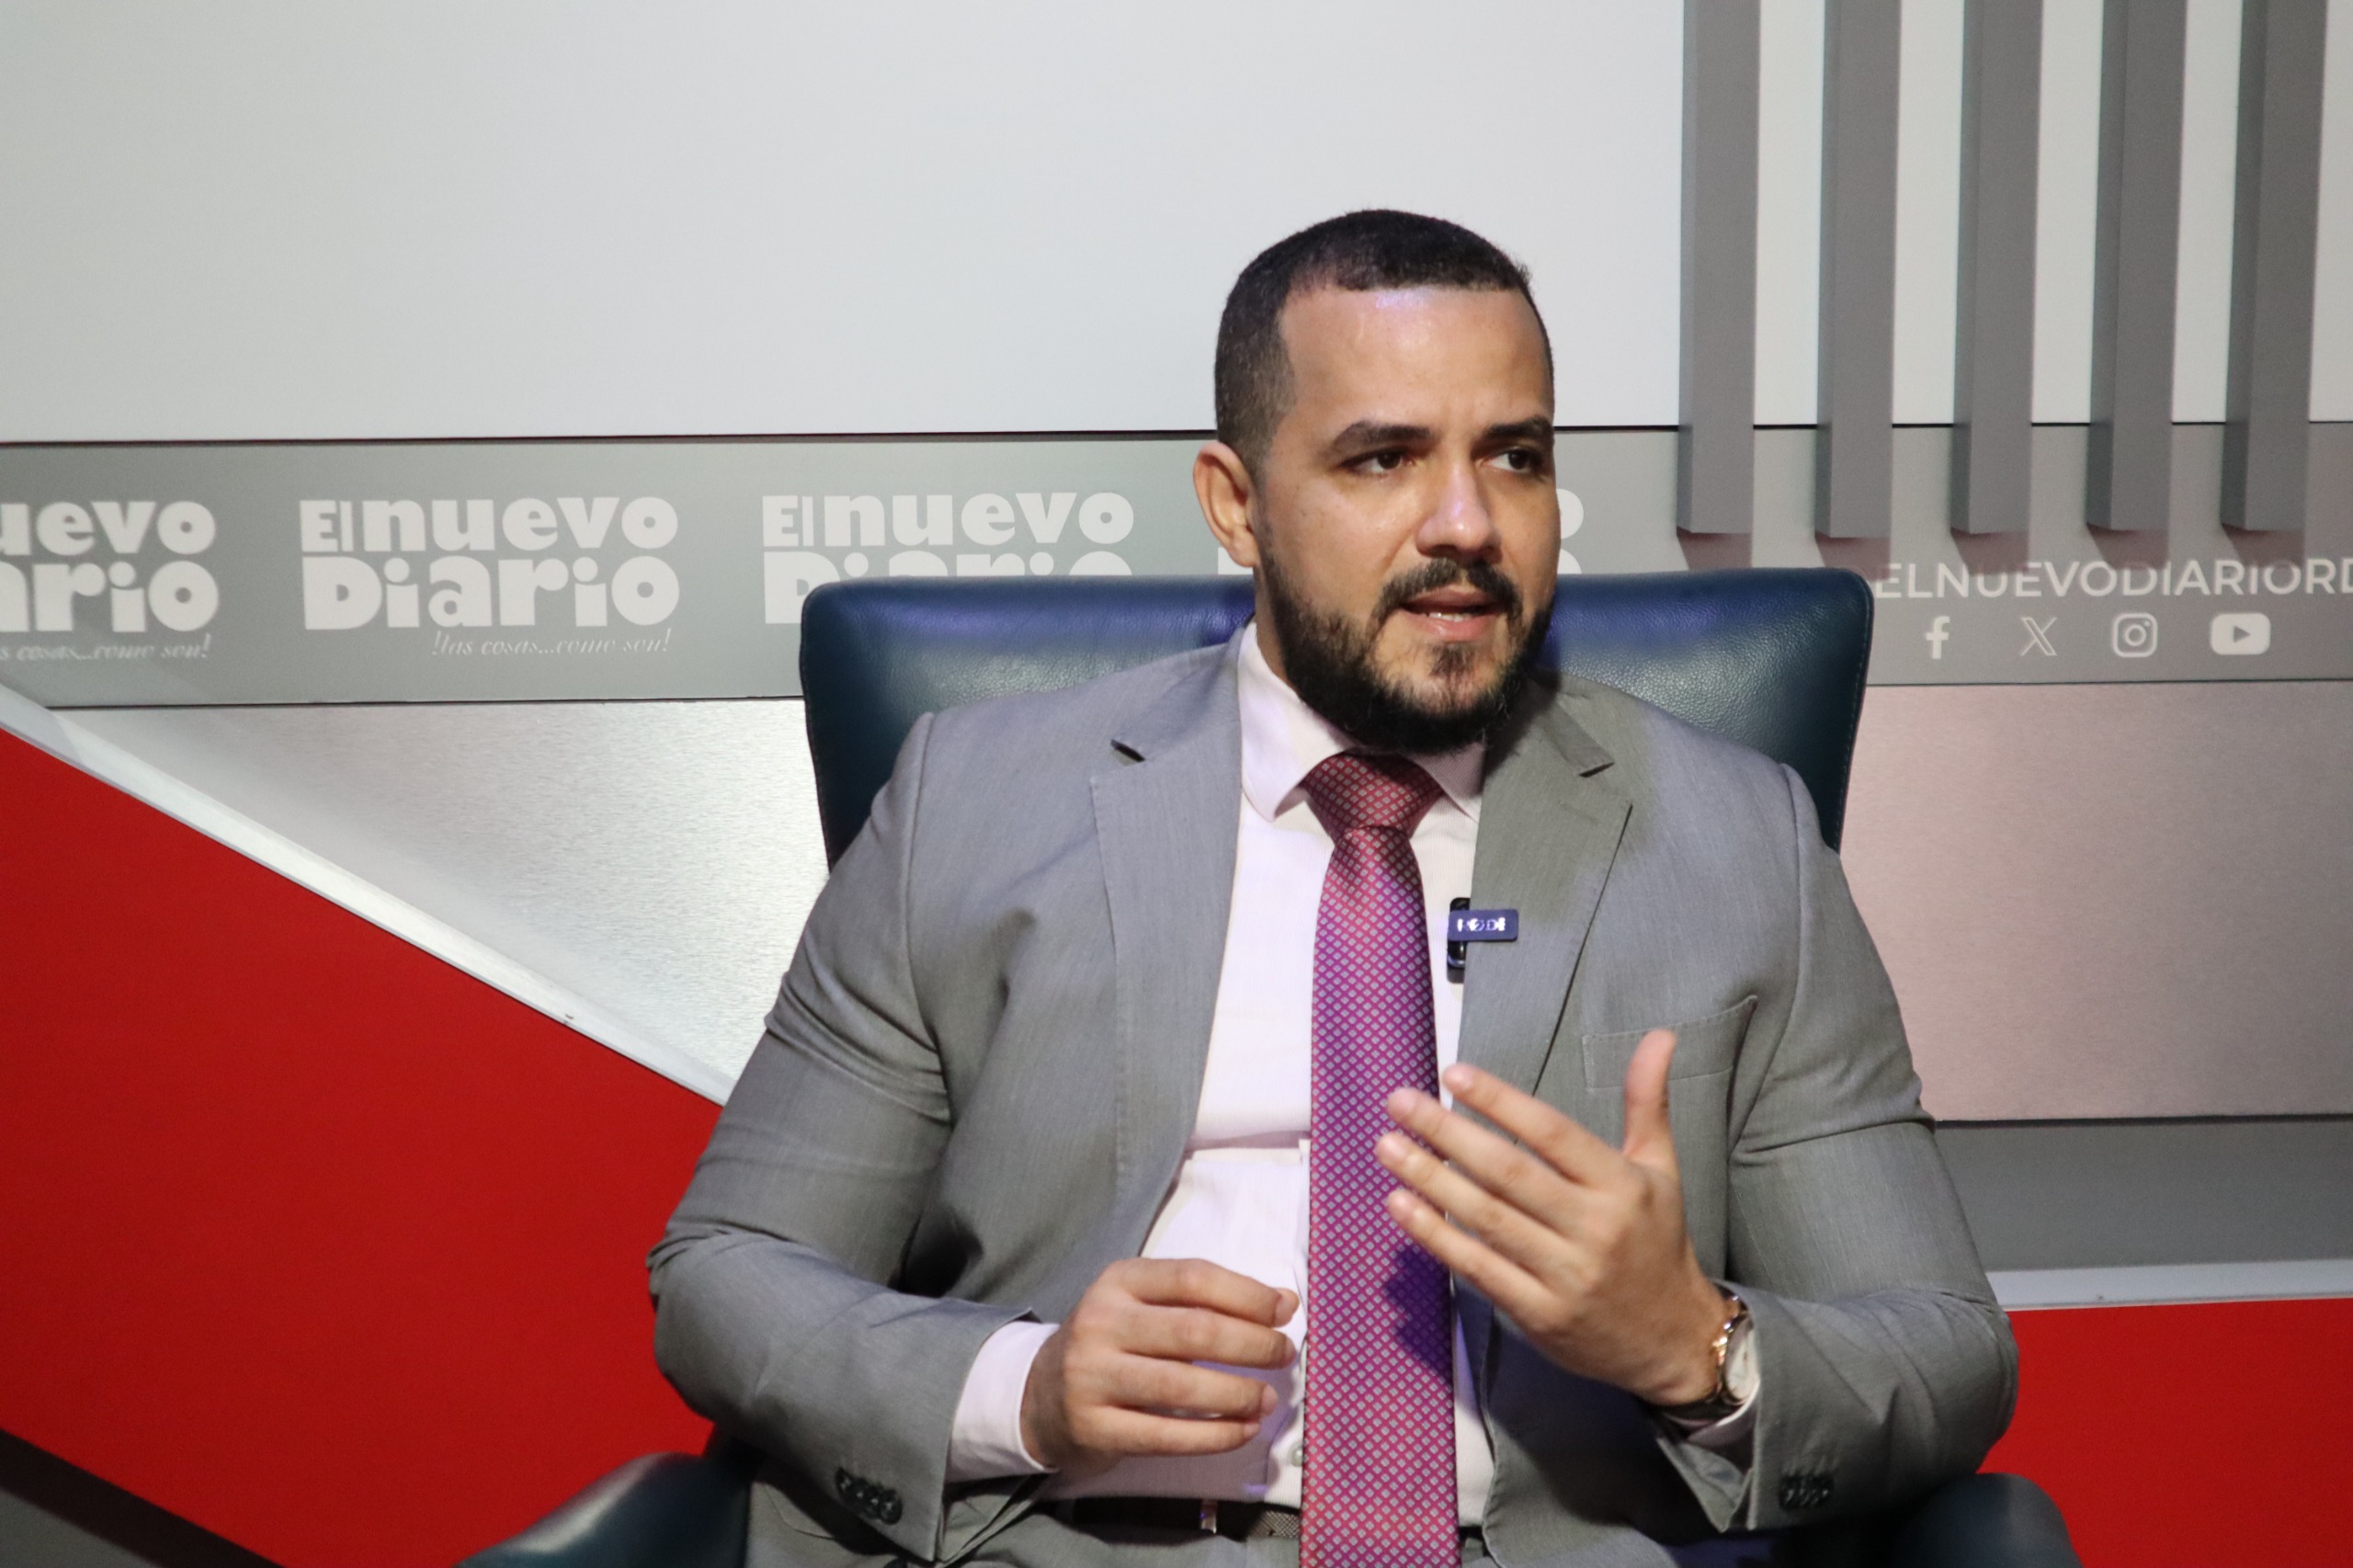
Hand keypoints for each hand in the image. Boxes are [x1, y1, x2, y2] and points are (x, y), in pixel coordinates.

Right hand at [1019, 1258, 1298, 1475]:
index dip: (1247, 1294)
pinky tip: (1242, 1431)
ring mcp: (1092, 1377)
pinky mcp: (1095, 1428)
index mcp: (1119, 1281)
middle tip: (1283, 1356)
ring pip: (1181, 1387)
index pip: (1192, 1278)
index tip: (1286, 1310)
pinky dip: (1215, 1436)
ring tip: (1266, 1400)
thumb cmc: (1112, 1344)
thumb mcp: (1144, 1305)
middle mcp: (1101, 1323)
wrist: (1041, 1397)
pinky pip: (1166, 1436)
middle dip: (1252, 1345)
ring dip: (1237, 1395)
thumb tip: (1285, 1302)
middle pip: (1193, 1331)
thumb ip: (1206, 1300)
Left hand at [1375, 1030, 1726, 1405]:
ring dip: (1431, 1181)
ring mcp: (1565, 1275)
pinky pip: (1479, 1268)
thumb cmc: (1656, 1243)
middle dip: (1448, 1134)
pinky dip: (1436, 1237)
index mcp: (1621, 1186)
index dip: (1500, 1101)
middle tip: (1399, 1102)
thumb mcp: (1661, 1170)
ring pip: (1487, 1219)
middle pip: (1509, 1173)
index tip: (1452, 1074)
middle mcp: (1594, 1228)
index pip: (1552, 1133)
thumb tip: (1659, 1035)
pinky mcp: (1540, 1314)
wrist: (1673, 1341)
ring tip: (1388, 1147)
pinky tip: (1401, 1206)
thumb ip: (1648, 1102)